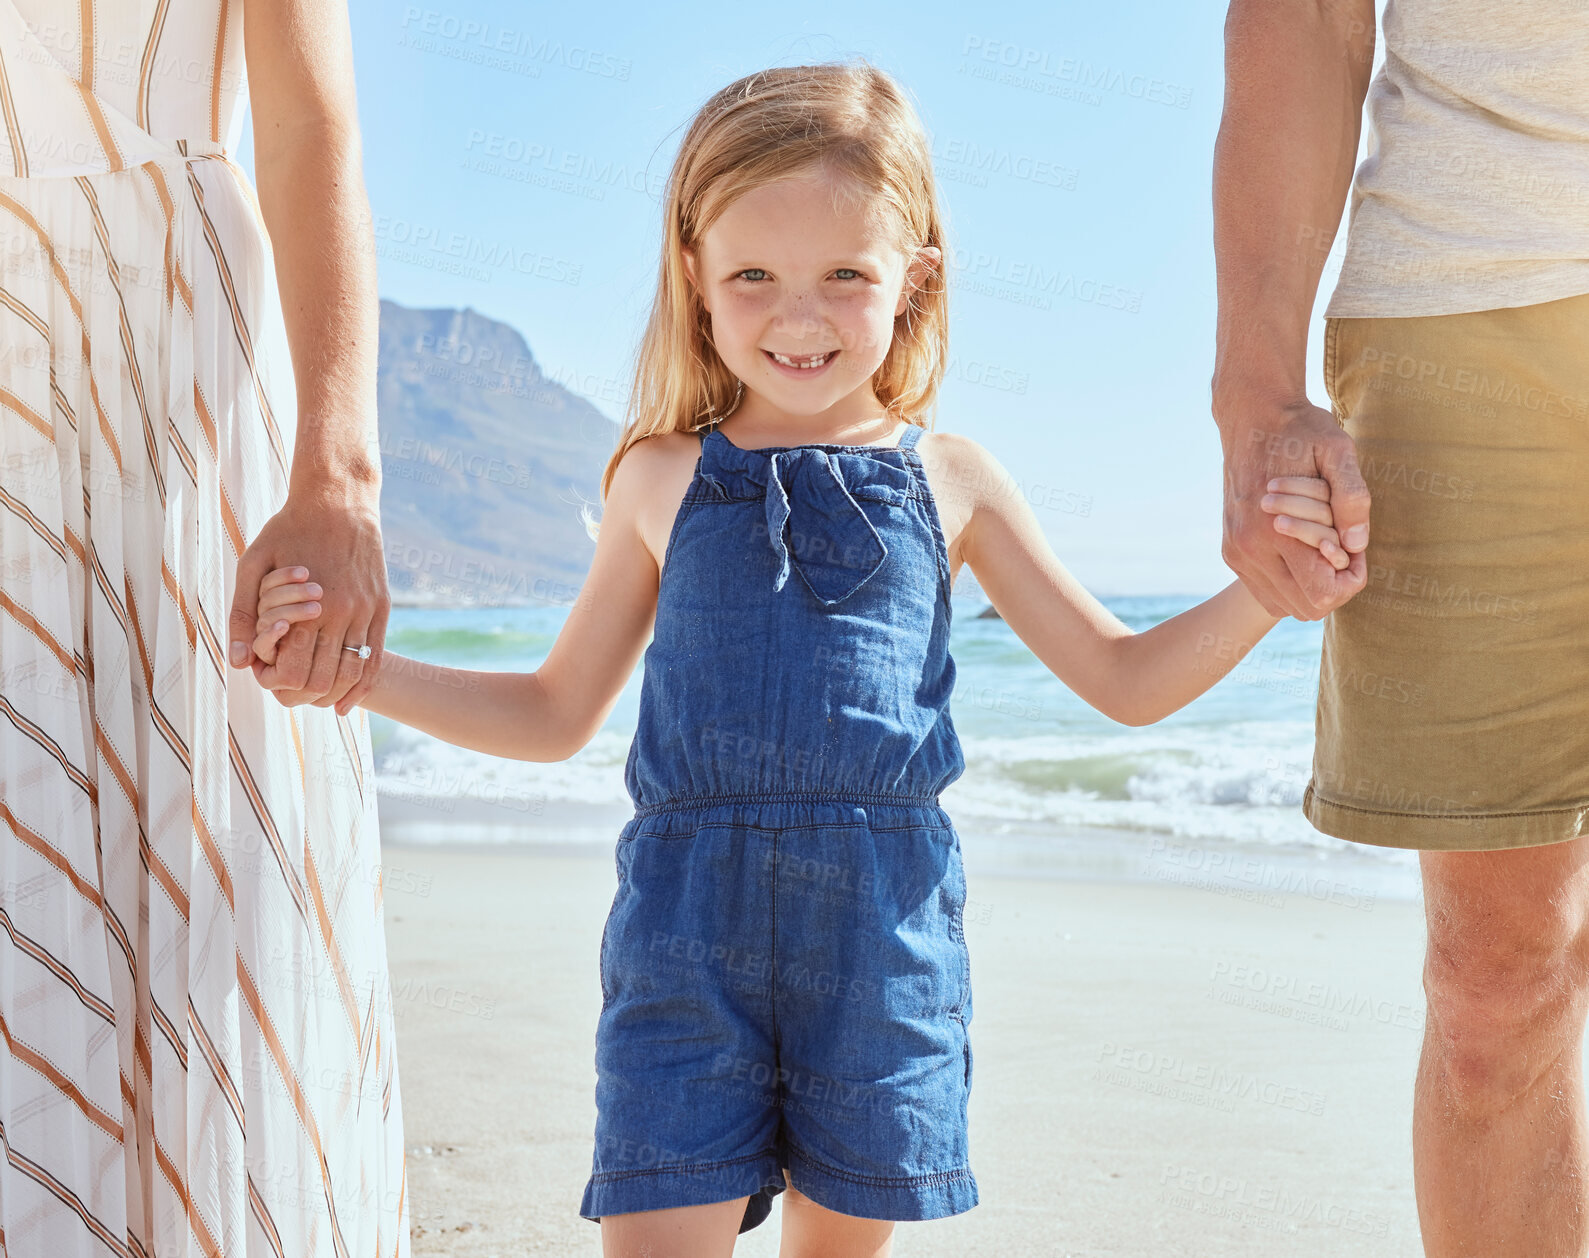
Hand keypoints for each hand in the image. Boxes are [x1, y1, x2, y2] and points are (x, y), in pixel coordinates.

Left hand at [227, 483, 388, 710]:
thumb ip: (242, 614)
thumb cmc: (288, 530)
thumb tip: (238, 662)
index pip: (293, 670)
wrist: (339, 500)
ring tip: (313, 703)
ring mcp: (364, 611)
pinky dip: (360, 686)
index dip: (276, 684)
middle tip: (285, 693)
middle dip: (300, 695)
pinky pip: (375, 658)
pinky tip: (344, 704)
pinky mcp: (380, 607)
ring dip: (330, 696)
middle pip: (322, 679)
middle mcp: (339, 613)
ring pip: (351, 673)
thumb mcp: (253, 564)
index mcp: (305, 606)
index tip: (266, 679)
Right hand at [1219, 400, 1370, 620]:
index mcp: (1274, 529)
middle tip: (1345, 550)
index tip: (1357, 550)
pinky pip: (1266, 593)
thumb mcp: (1338, 450)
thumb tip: (1357, 544)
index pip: (1322, 592)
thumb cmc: (1299, 432)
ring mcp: (1237, 554)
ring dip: (1312, 587)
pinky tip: (1303, 553)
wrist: (1250, 418)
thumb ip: (1351, 498)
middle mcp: (1250, 550)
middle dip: (1335, 586)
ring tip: (1323, 550)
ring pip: (1285, 607)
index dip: (1351, 580)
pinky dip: (1291, 584)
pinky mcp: (1231, 553)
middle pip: (1307, 607)